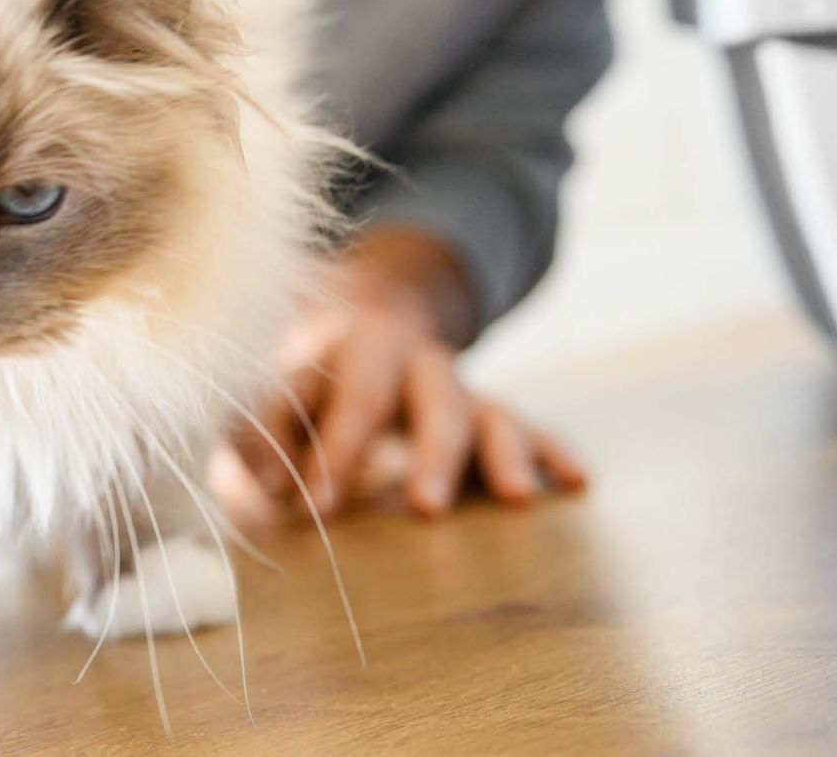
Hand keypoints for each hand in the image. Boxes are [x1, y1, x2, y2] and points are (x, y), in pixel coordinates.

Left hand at [229, 228, 586, 519]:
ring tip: (515, 499)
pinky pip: (531, 427)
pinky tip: (574, 482)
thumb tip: (269, 486)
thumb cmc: (304, 386)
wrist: (356, 327)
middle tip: (427, 509)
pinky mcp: (490, 412)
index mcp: (356, 347)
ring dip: (503, 452)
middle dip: (431, 454)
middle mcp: (416, 360)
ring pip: (490, 410)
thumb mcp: (270, 396)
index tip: (321, 507)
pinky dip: (552, 451)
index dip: (337, 450)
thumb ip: (261, 434)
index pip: (353, 396)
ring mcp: (459, 386)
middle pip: (433, 397)